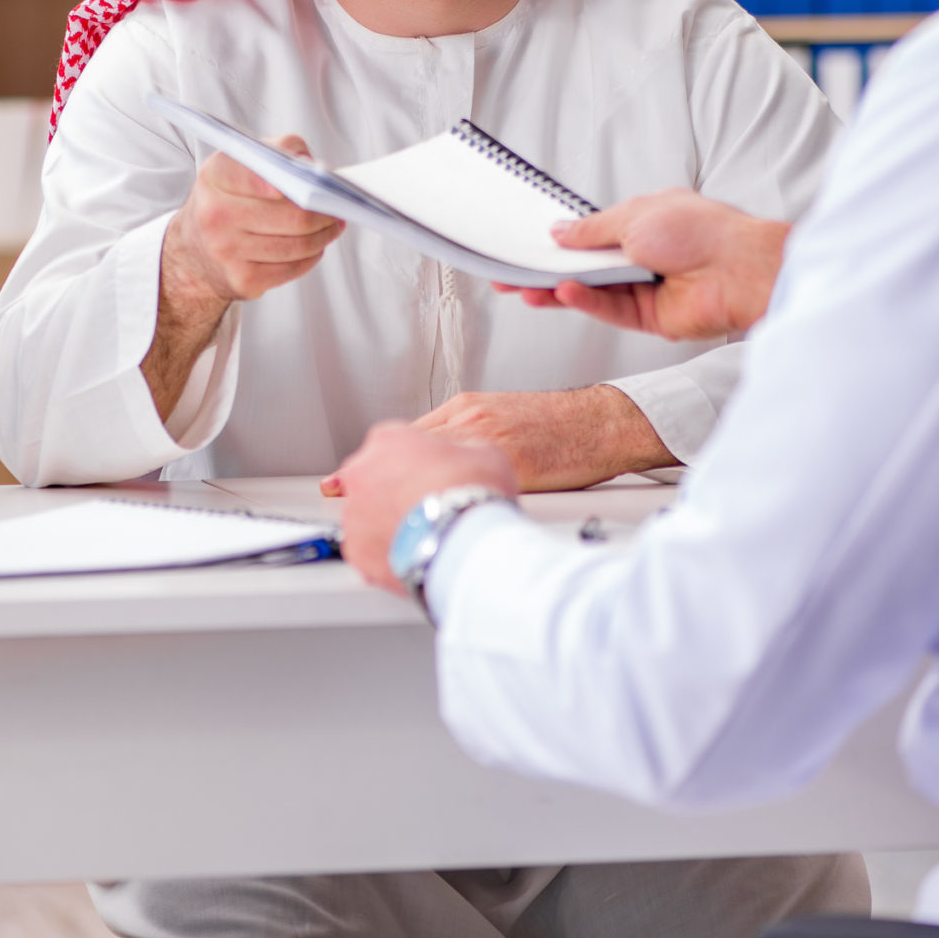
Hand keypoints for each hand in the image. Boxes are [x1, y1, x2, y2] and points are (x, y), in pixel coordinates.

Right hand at [163, 140, 344, 305]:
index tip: (312, 182)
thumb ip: (279, 151)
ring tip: (333, 225)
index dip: (284, 181)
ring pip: (298, 245)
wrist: (193, 249)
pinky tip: (315, 246)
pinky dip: (312, 256)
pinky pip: (293, 268)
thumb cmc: (228, 197)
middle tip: (339, 208)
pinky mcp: (242, 280)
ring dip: (324, 235)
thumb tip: (314, 166)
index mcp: (215, 177)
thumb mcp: (241, 163)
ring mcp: (226, 251)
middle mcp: (215, 215)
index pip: (253, 174)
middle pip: (293, 216)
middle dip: (325, 213)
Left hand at [321, 386, 672, 495]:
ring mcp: (486, 440)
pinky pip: (463, 487)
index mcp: (465, 410)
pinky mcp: (508, 463)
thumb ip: (464, 443)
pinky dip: (437, 507)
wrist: (600, 424)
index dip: (368, 463)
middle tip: (338, 497)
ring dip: (393, 494)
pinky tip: (421, 527)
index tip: (340, 479)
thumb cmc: (558, 430)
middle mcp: (468, 420)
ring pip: (423, 465)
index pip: (402, 438)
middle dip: (366, 476)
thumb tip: (430, 472)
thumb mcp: (500, 426)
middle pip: (402, 449)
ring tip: (371, 522)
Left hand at [330, 421, 518, 594]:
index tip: (426, 477)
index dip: (414, 464)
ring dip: (387, 523)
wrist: (465, 539)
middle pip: (373, 479)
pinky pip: (368, 550)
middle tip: (424, 507)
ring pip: (366, 516)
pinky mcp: (356, 550)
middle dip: (393, 493)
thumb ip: (458, 451)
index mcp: (387, 439)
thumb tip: (462, 460)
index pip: (391, 445)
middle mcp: (361, 471)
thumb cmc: (472, 492)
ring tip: (421, 536)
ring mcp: (354, 513)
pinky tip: (412, 555)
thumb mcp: (481, 451)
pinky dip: (385, 554)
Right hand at [499, 190, 790, 340]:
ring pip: (592, 291)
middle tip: (508, 276)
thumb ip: (592, 230)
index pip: (589, 234)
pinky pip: (610, 310)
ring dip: (559, 290)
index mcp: (643, 222)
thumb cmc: (702, 230)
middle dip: (547, 270)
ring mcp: (646, 287)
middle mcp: (643, 255)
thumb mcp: (634, 216)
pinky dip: (586, 301)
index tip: (524, 245)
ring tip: (524, 289)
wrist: (741, 269)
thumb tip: (560, 231)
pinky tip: (564, 292)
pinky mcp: (651, 317)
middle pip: (585, 266)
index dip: (557, 241)